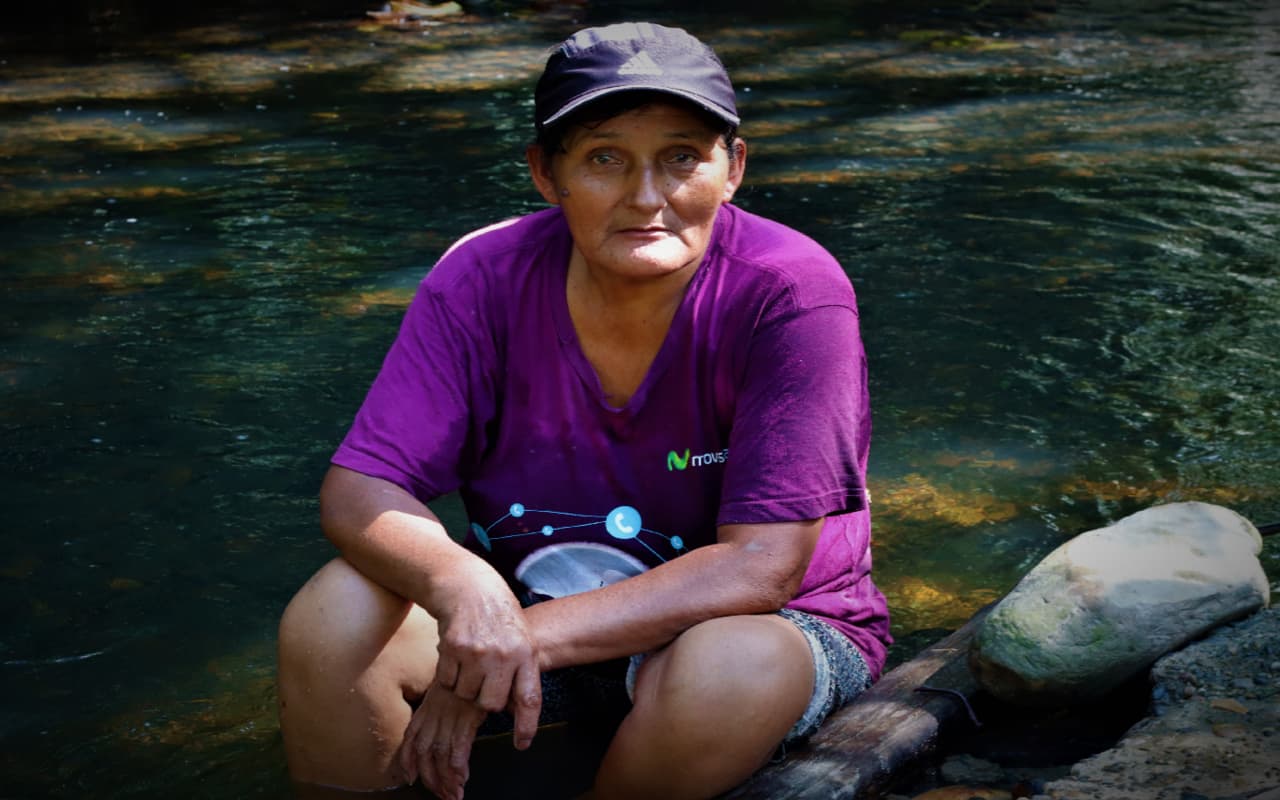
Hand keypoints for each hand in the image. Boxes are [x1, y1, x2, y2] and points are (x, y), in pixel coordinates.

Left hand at [398, 681, 485, 799]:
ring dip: (446, 778)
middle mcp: (435, 712)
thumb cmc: (467, 675)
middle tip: (441, 794)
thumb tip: (437, 734)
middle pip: (425, 752)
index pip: (411, 738)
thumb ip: (440, 711)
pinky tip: (462, 776)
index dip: (408, 761)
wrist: (479, 655)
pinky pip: (459, 744)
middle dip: (430, 778)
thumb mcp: (447, 691)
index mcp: (427, 707)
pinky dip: (459, 764)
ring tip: (454, 793)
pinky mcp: (467, 714)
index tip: (410, 778)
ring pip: (441, 753)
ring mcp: (450, 714)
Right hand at [430, 559, 542, 748]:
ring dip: (465, 688)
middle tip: (484, 680)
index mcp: (526, 654)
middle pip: (491, 704)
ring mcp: (477, 651)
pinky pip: (448, 682)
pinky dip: (449, 676)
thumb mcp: (522, 641)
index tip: (521, 744)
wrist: (471, 588)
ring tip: (471, 664)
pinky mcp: (454, 648)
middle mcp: (504, 654)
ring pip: (467, 696)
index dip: (525, 725)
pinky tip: (457, 657)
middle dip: (485, 700)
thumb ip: (521, 674)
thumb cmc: (500, 620)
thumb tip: (515, 712)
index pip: (529, 699)